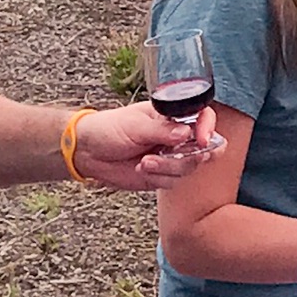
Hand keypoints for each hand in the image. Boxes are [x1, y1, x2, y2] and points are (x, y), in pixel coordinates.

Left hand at [74, 100, 225, 187]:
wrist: (88, 152)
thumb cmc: (109, 129)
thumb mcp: (135, 126)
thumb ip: (162, 130)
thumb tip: (186, 132)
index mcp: (172, 115)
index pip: (203, 117)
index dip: (208, 128)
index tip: (201, 140)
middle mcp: (176, 135)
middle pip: (204, 147)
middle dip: (191, 155)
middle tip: (175, 156)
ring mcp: (171, 156)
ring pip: (188, 167)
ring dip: (167, 167)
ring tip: (144, 162)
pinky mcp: (162, 174)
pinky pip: (173, 181)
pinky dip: (158, 176)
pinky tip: (140, 169)